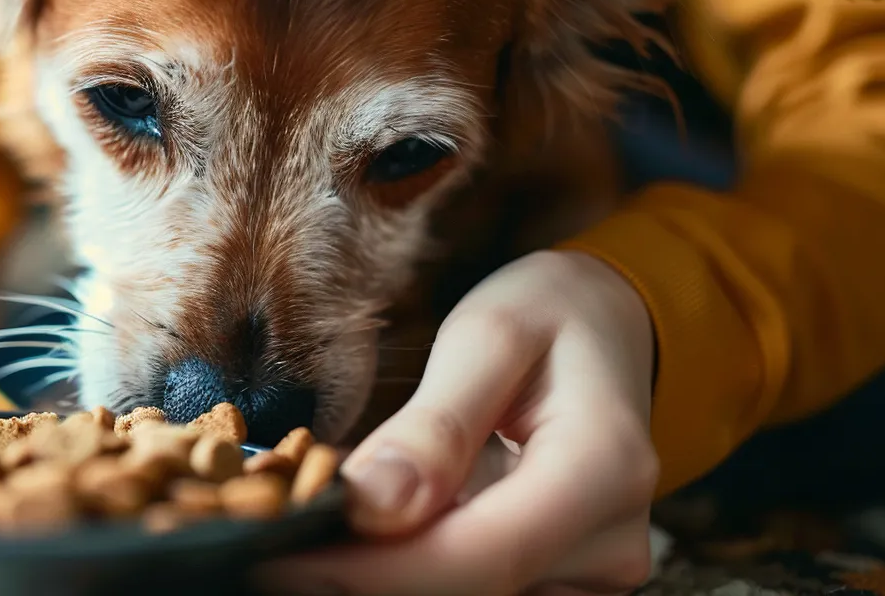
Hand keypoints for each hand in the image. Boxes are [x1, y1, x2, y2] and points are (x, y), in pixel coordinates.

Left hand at [264, 250, 659, 594]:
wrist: (610, 331)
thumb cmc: (548, 316)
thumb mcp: (490, 335)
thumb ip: (436, 424)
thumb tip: (375, 508)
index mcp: (603, 469)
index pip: (479, 556)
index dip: (372, 573)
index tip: (277, 557)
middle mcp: (612, 543)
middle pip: (470, 592)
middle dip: (362, 576)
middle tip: (273, 534)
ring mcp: (593, 575)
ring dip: (383, 575)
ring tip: (314, 532)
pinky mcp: (565, 585)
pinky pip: (477, 592)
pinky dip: (410, 572)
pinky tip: (364, 541)